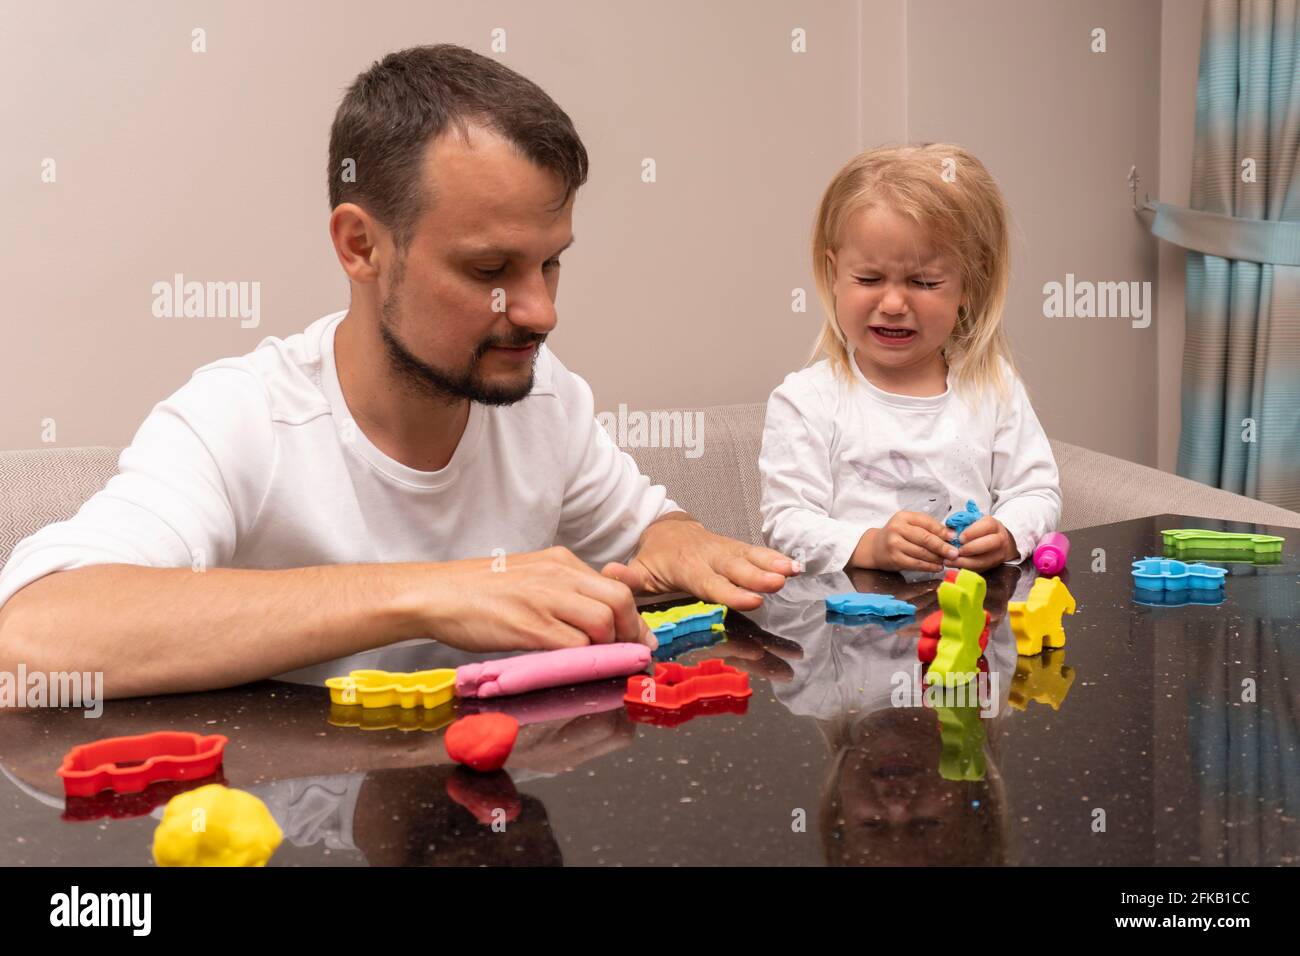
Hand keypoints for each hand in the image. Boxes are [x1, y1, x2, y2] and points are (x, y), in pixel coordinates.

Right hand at [420, 547, 654, 651]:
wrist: (436, 594)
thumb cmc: (478, 590)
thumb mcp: (529, 576)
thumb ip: (561, 589)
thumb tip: (593, 616)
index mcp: (561, 562)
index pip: (616, 585)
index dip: (634, 616)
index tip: (638, 637)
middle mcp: (559, 576)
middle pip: (620, 600)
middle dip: (632, 632)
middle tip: (630, 653)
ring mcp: (545, 600)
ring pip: (603, 623)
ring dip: (609, 648)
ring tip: (603, 664)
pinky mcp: (529, 626)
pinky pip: (574, 646)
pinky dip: (583, 661)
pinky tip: (578, 669)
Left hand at [600, 513, 796, 610]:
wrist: (667, 529)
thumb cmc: (654, 558)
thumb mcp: (638, 570)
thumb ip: (628, 577)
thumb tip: (610, 574)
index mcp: (687, 567)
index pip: (711, 583)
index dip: (731, 592)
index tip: (752, 600)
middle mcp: (710, 556)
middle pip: (736, 568)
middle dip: (758, 576)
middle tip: (778, 583)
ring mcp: (726, 551)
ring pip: (750, 557)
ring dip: (773, 565)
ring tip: (793, 572)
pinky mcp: (737, 549)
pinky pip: (757, 553)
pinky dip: (777, 558)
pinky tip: (796, 567)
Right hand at [853, 510, 956, 571]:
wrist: (875, 547)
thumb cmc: (896, 535)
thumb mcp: (909, 525)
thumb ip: (927, 527)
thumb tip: (951, 535)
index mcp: (904, 517)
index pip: (926, 522)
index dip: (942, 531)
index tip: (954, 538)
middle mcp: (897, 528)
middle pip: (925, 538)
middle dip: (942, 546)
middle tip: (954, 552)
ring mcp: (894, 544)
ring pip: (922, 552)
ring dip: (937, 558)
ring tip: (947, 560)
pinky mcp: (894, 558)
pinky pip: (916, 563)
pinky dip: (929, 566)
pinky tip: (937, 567)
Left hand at [950, 516, 1017, 570]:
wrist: (997, 541)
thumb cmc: (980, 530)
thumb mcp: (974, 521)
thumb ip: (962, 522)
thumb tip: (950, 524)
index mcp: (994, 525)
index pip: (987, 526)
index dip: (972, 532)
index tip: (960, 538)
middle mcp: (999, 539)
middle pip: (989, 544)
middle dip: (971, 548)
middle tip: (957, 550)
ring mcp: (998, 554)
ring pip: (984, 560)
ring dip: (965, 562)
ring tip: (950, 561)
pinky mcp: (993, 565)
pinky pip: (980, 569)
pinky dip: (966, 568)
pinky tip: (955, 565)